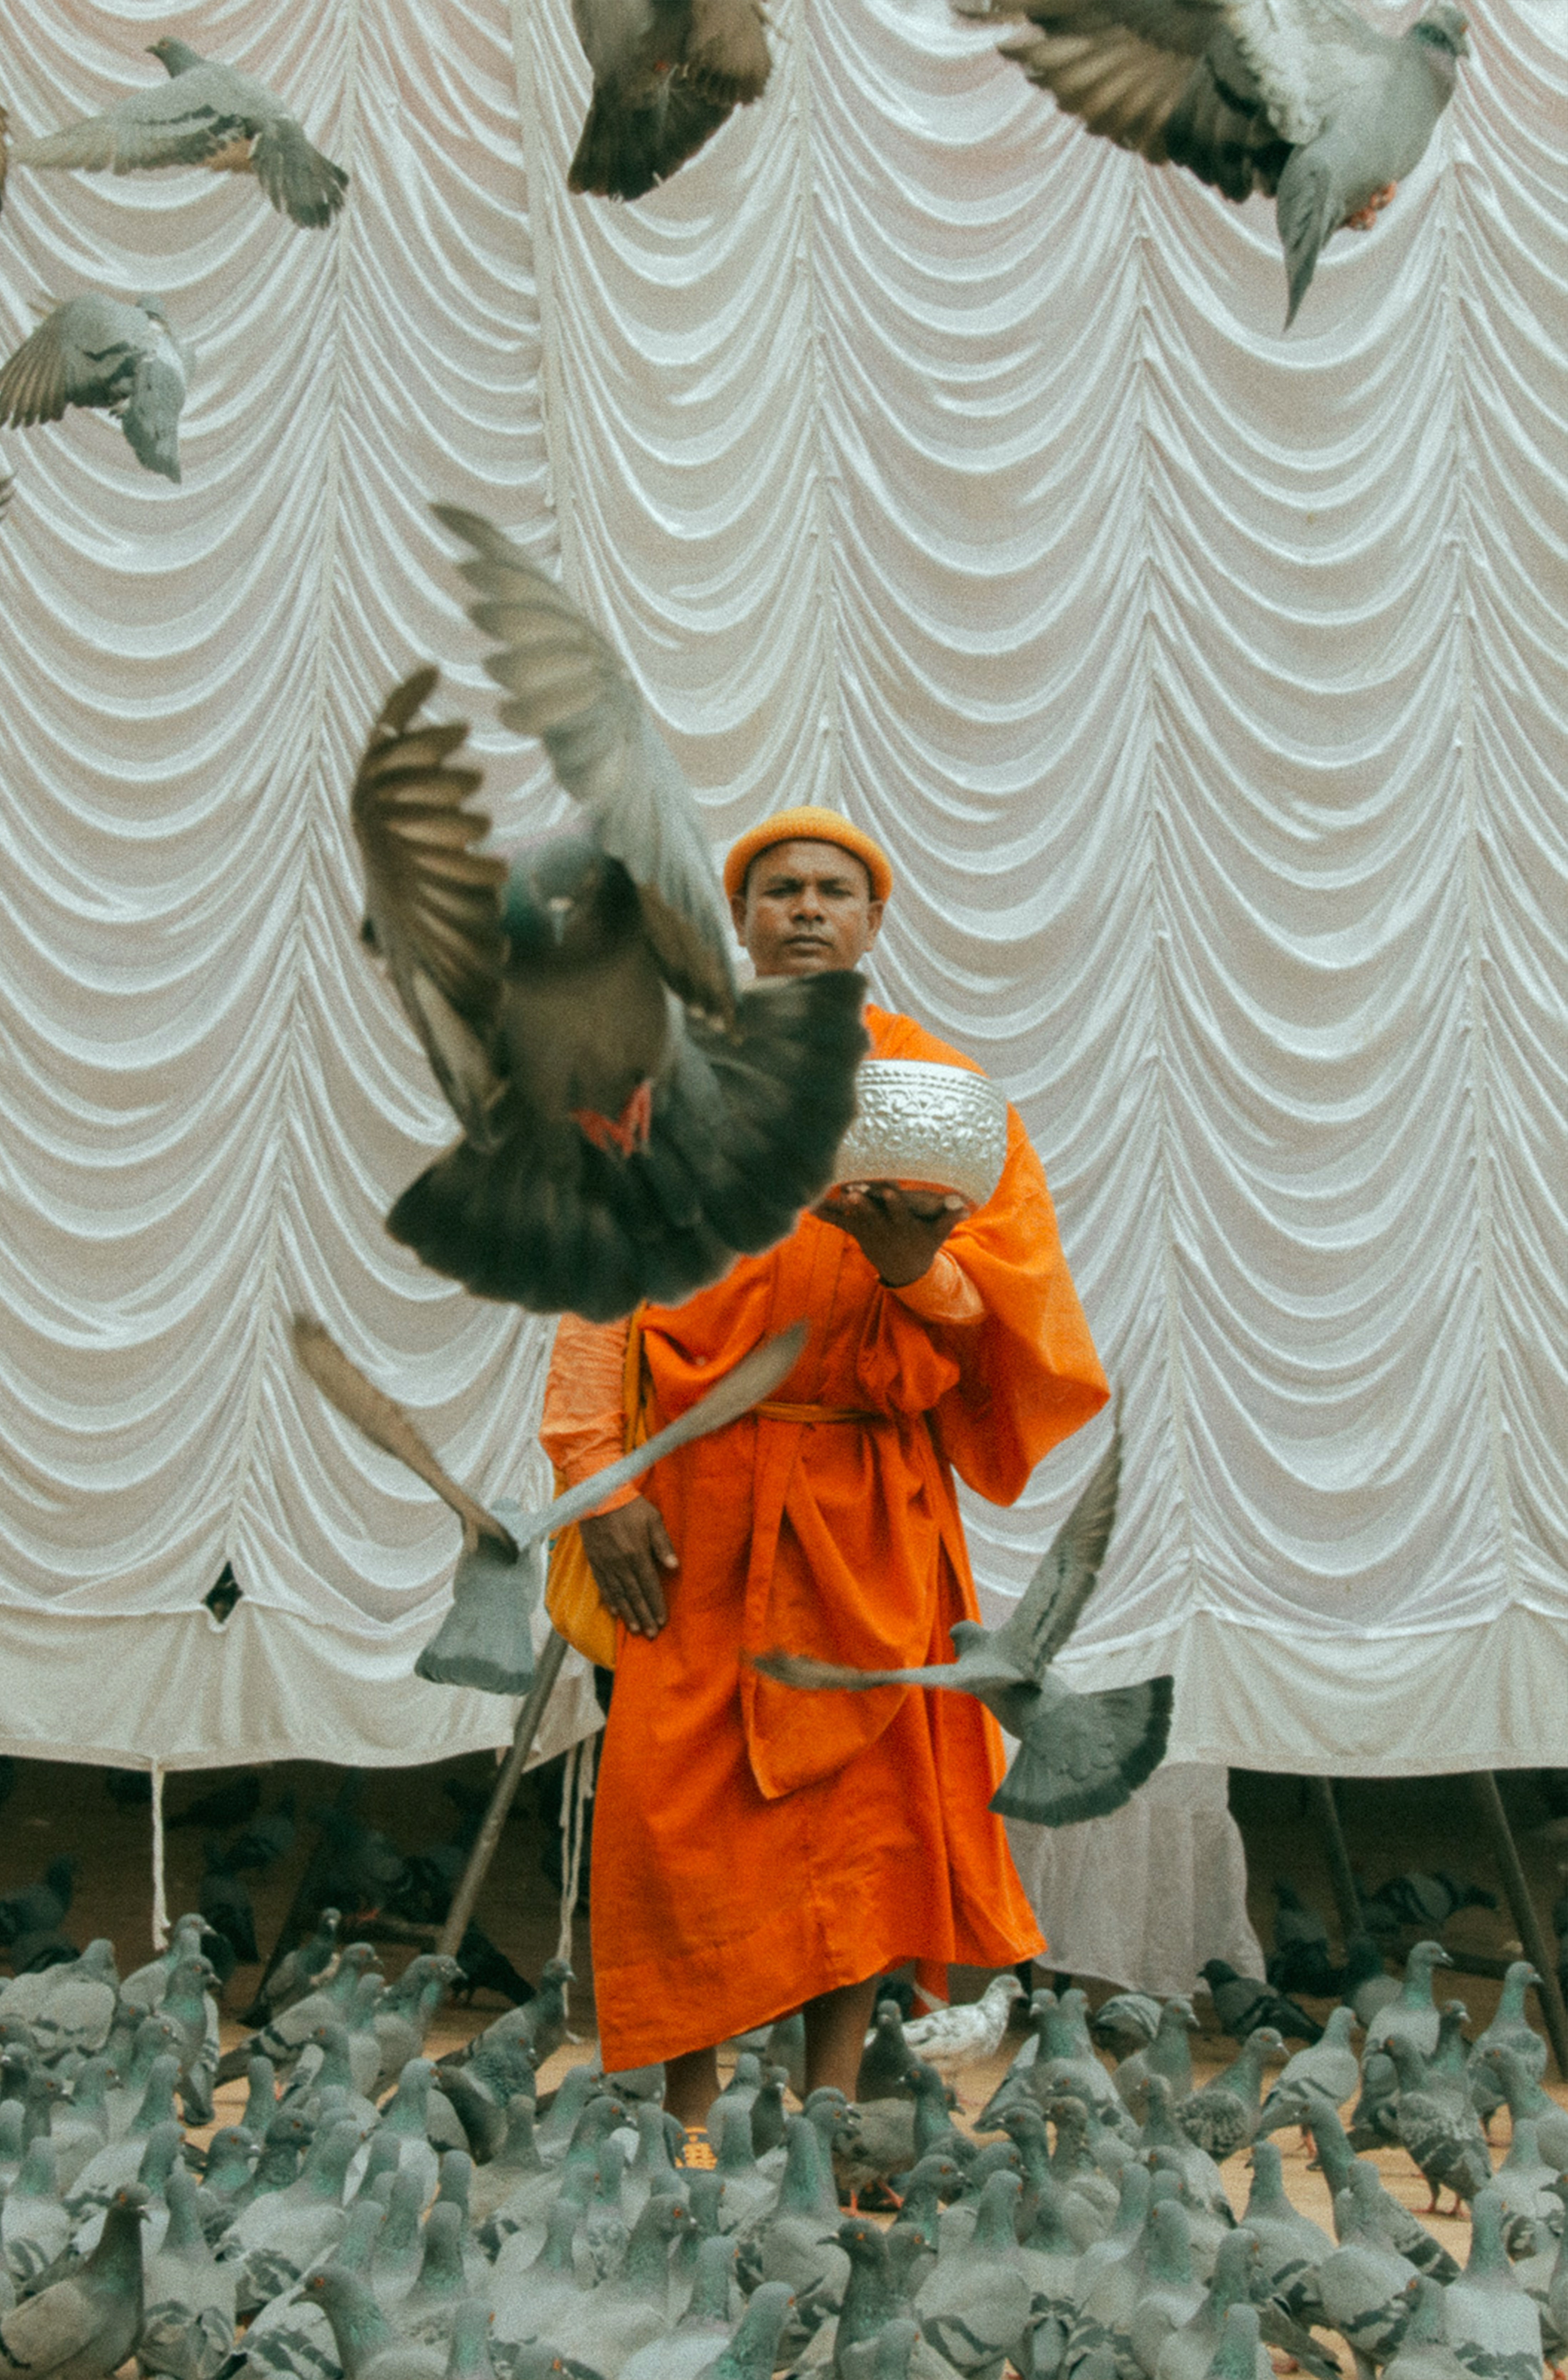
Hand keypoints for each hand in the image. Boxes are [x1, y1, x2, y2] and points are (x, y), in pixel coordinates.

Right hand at [577, 1495, 677, 1637]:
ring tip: (636, 1630)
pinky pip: (603, 1586)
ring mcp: (606, 1564)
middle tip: (651, 1634)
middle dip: (644, 1616)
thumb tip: (674, 1567)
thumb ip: (663, 1545)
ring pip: (618, 1595)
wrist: (598, 1496)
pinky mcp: (595, 1561)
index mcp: (637, 1554)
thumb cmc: (630, 1506)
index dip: (656, 1604)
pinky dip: (610, 1601)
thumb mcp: (653, 1520)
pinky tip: (615, 1612)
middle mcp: (621, 1564)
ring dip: (628, 1614)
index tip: (662, 1621)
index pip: (649, 1585)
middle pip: (635, 1596)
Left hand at [814, 1181, 964, 1285]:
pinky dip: (824, 1213)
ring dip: (839, 1207)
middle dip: (862, 1204)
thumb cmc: (923, 1244)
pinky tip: (807, 1204)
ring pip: (852, 1217)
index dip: (893, 1202)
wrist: (904, 1270)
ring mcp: (867, 1231)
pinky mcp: (855, 1232)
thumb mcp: (937, 1235)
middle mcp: (883, 1229)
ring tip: (825, 1195)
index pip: (899, 1212)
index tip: (887, 1191)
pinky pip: (838, 1221)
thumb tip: (965, 1206)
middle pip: (872, 1214)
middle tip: (852, 1192)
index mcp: (903, 1226)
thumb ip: (948, 1219)